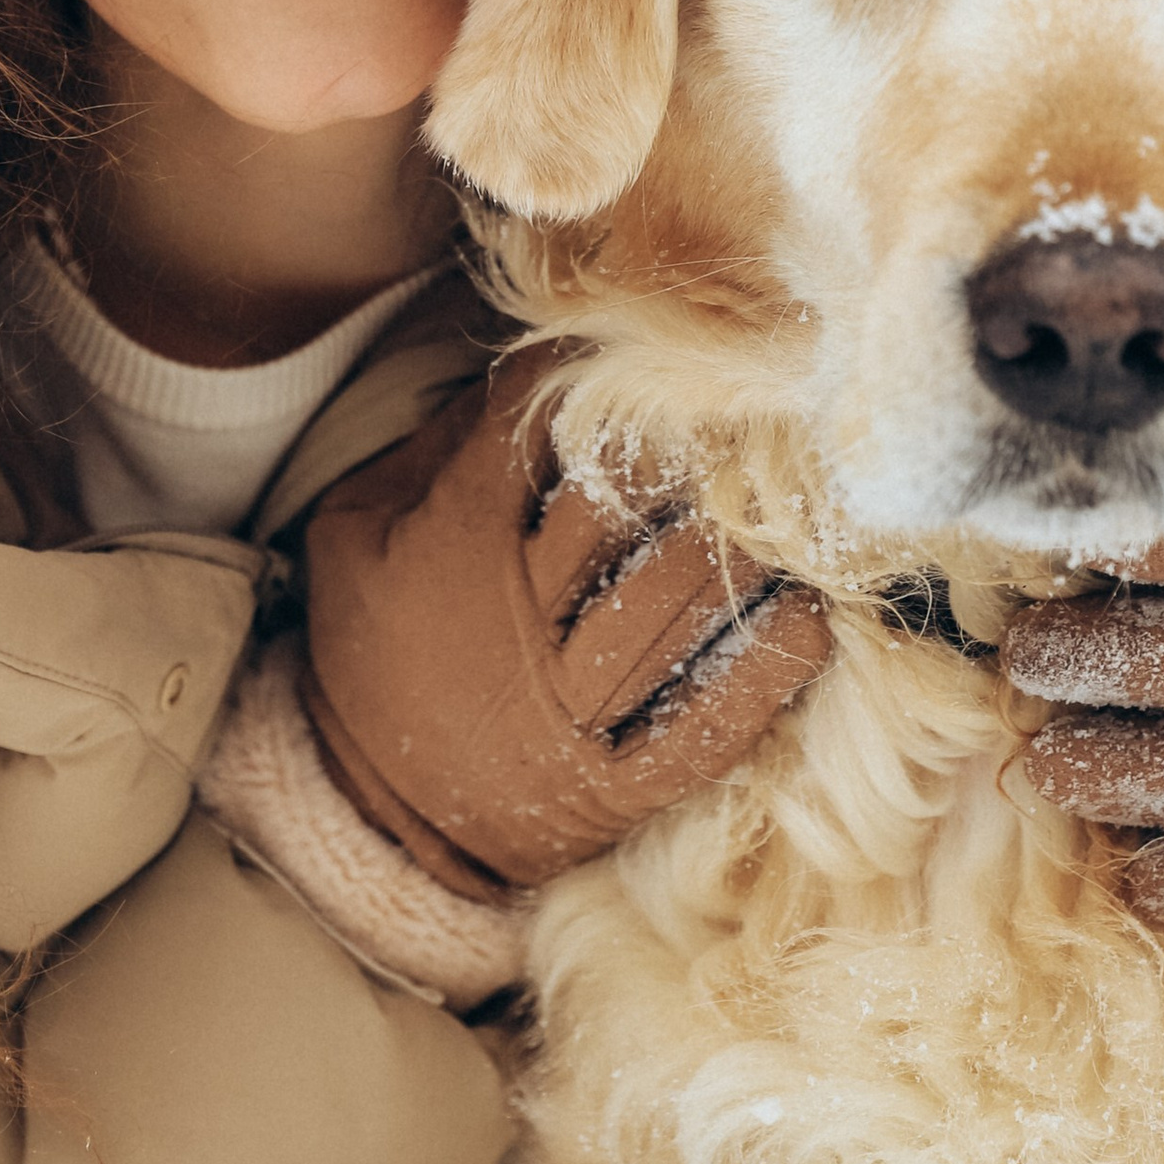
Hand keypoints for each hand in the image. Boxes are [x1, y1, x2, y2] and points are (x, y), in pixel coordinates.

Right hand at [301, 350, 832, 898]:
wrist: (372, 812)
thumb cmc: (375, 647)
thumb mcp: (353, 532)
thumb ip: (427, 449)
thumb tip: (527, 373)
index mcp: (453, 545)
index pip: (530, 434)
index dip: (586, 381)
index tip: (634, 351)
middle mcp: (520, 622)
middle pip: (617, 513)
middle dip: (675, 453)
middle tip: (731, 410)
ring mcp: (573, 710)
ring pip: (669, 607)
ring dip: (733, 549)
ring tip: (785, 500)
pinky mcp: (616, 785)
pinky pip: (702, 728)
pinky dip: (762, 676)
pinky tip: (810, 620)